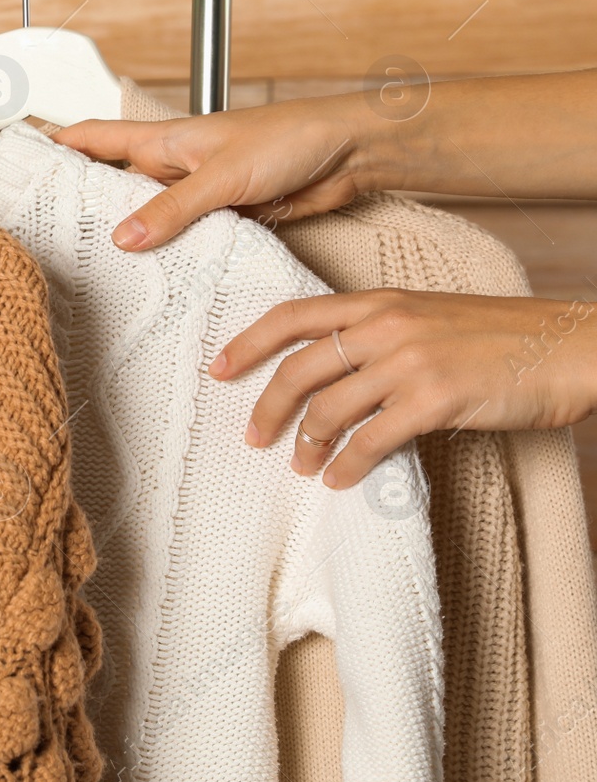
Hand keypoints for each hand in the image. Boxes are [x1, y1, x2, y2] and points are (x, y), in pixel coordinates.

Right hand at [53, 96, 379, 251]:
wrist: (348, 153)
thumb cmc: (292, 137)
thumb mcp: (222, 175)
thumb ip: (172, 208)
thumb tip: (125, 237)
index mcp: (163, 139)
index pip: (92, 137)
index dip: (53, 145)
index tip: (18, 160)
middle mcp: (173, 165)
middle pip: (112, 184)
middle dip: (82, 205)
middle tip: (48, 233)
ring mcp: (196, 194)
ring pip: (147, 218)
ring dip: (129, 239)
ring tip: (96, 267)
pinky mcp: (223, 218)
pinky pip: (183, 240)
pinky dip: (169, 256)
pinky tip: (157, 278)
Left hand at [210, 289, 596, 487]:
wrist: (571, 346)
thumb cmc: (504, 337)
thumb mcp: (430, 318)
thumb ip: (380, 335)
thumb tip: (336, 375)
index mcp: (379, 301)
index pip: (293, 315)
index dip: (248, 342)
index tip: (219, 368)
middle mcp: (386, 325)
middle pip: (297, 368)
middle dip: (266, 407)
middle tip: (253, 436)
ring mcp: (409, 361)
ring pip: (327, 408)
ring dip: (306, 445)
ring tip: (302, 466)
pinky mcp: (434, 398)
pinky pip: (369, 440)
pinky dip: (345, 465)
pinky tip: (339, 480)